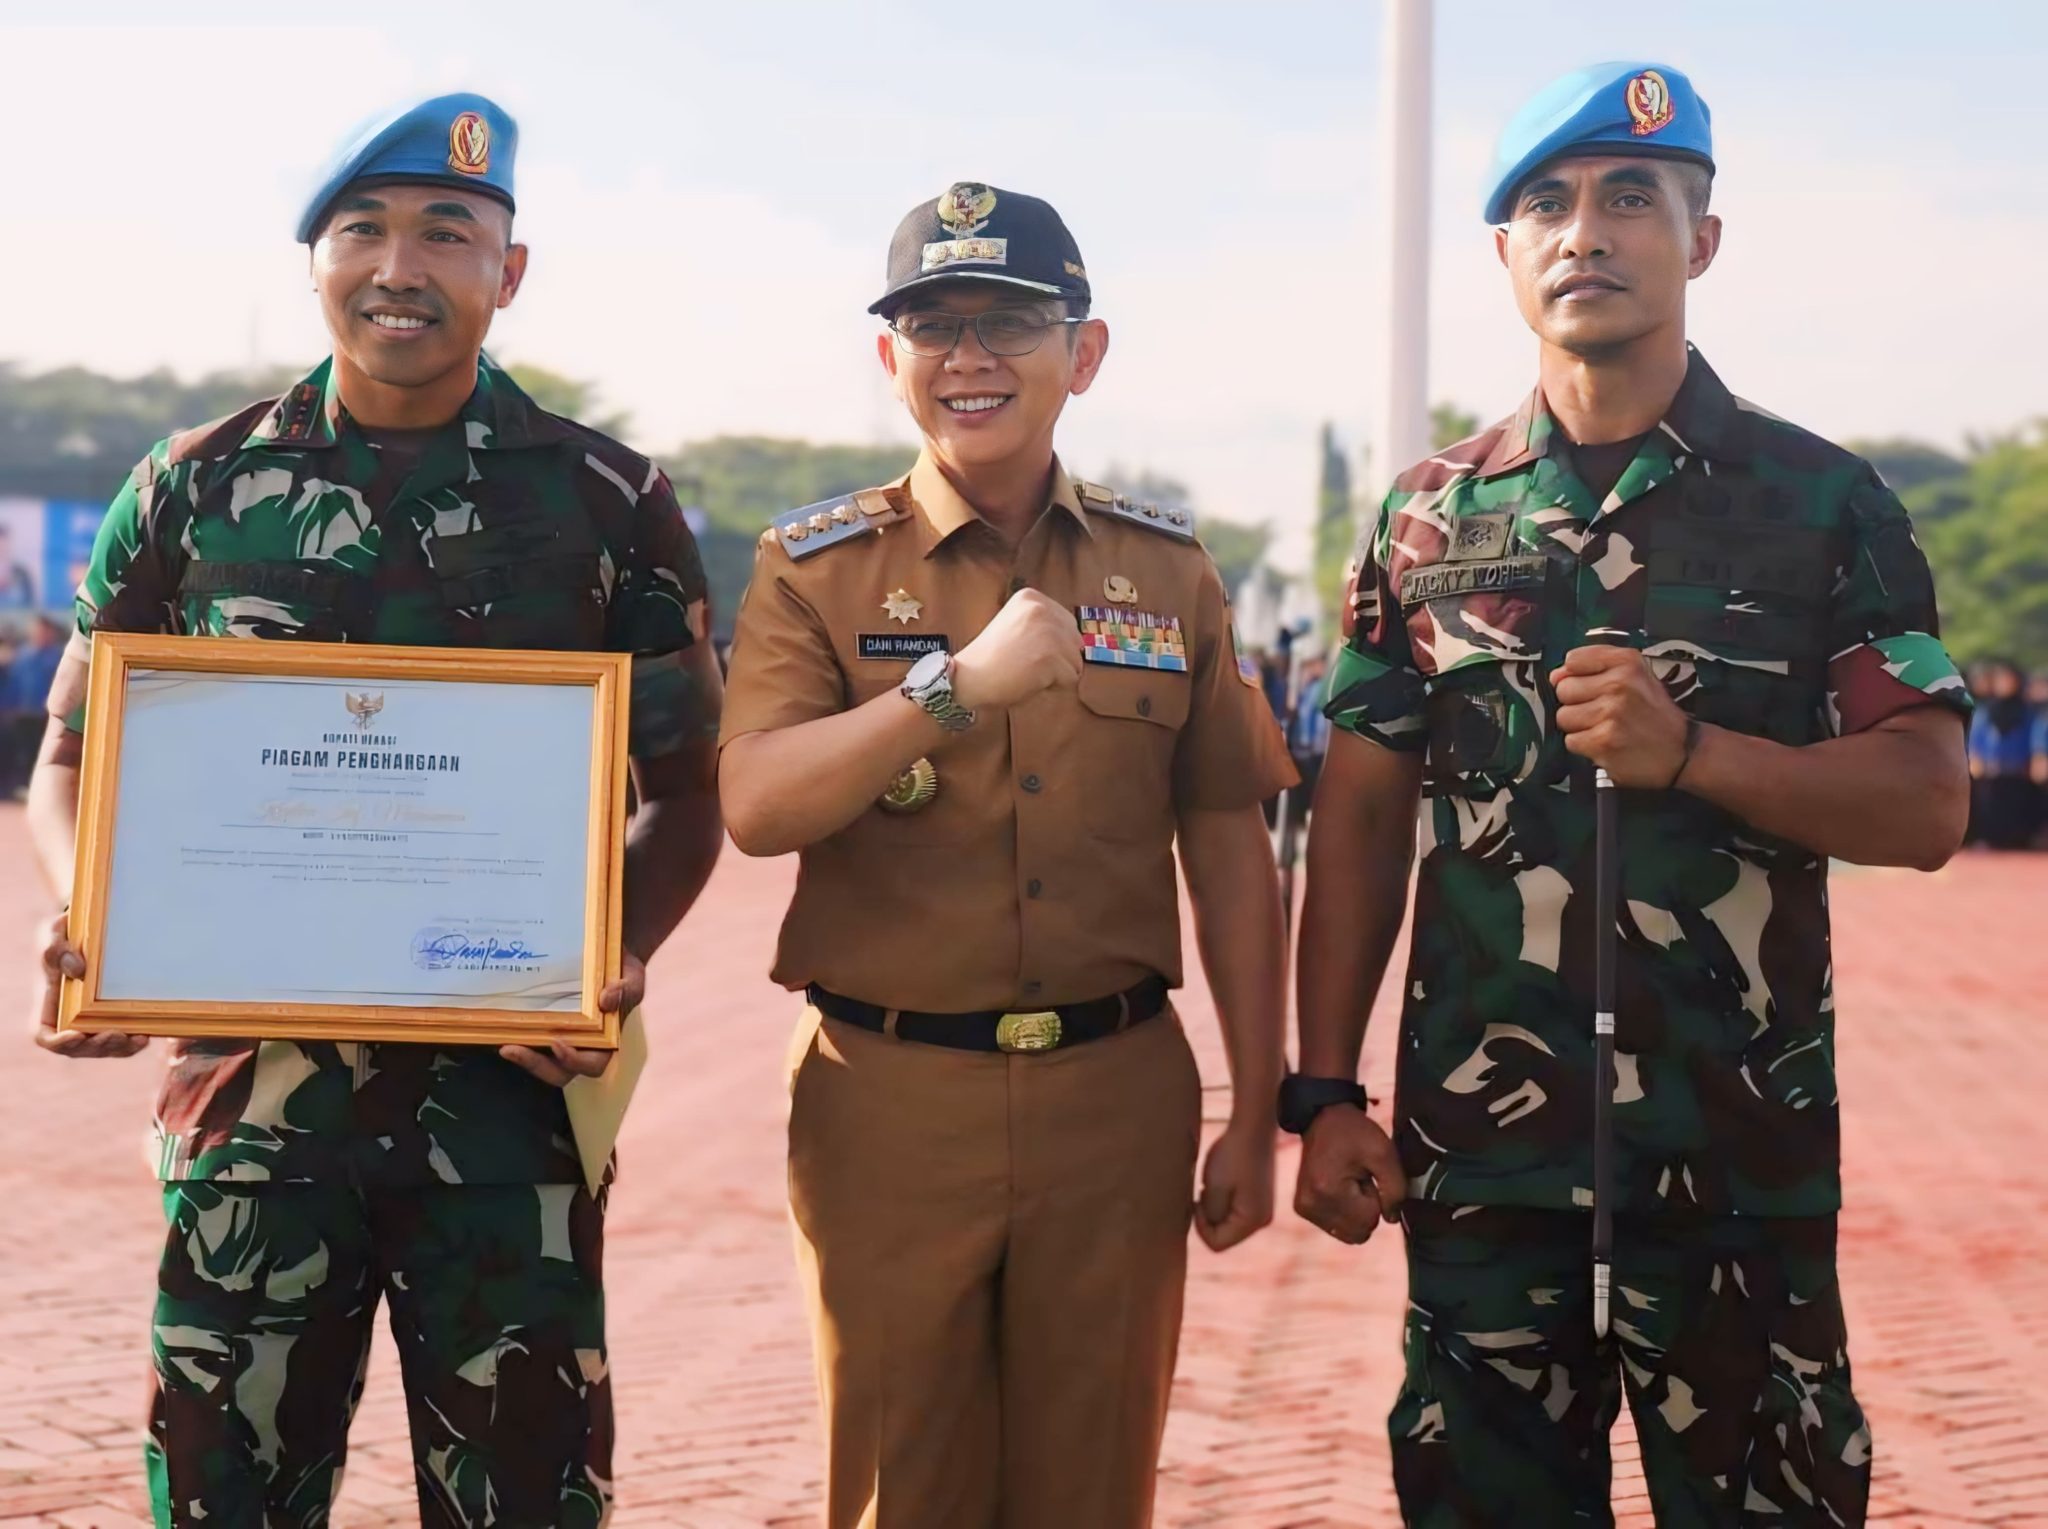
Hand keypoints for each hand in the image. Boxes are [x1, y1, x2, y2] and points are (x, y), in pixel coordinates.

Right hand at [31, 911, 146, 1058]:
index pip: (46, 1037)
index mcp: (49, 1009)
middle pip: (80, 1048)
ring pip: (105, 1048)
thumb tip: (78, 970)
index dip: (59, 1042)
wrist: (94, 933)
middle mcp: (70, 1022)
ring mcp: (93, 1023)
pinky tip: (147, 1034)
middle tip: (117, 1035)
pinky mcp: (116, 1020)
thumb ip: (58, 950)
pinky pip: (124, 1040)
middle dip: (98, 1046)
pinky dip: (134, 1043)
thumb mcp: (56, 934)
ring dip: (120, 1048)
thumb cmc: (67, 936)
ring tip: (138, 1037)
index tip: (76, 1035)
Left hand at [498, 951, 642, 1086]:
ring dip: (521, 1057)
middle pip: (559, 1073)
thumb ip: (625, 988)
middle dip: (535, 1065)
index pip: (591, 1064)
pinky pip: (529, 1038)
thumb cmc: (621, 969)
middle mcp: (582, 1046)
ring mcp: (561, 1037)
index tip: (558, 1043)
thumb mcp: (631, 976)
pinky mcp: (544, 1025)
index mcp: (606, 1042)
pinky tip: (496, 1027)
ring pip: (541, 1061)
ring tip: (502, 1044)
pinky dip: (514, 1036)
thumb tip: (606, 1000)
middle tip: (510, 1049)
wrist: (607, 952)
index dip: (574, 1060)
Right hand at [949, 589, 1082, 711]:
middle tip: (1026, 664)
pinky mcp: (1050, 657)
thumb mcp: (1016, 624)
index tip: (1024, 650)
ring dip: (1056, 674)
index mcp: (1031, 597)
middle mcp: (1042, 608)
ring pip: (1076, 661)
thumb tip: (1078, 641)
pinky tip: (1031, 681)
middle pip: (1075, 642)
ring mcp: (1047, 632)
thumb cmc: (990, 658)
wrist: (968, 677)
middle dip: (1058, 659)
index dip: (1052, 645)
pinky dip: (1054, 687)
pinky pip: (1071, 679)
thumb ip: (1043, 624)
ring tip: (1028, 672)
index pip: (1067, 624)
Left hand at [1195, 1119, 1275, 1251]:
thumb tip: (1206, 1226)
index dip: (1200, 1226)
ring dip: (1214, 1207)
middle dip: (1208, 1217)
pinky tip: (1220, 1180)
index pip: (1217, 1244)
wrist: (1253, 1127)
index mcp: (1253, 1221)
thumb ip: (1209, 1215)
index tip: (1196, 1200)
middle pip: (1224, 1235)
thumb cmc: (1232, 1155)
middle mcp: (1262, 1221)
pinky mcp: (1259, 1198)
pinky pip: (1235, 1211)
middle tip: (1202, 1191)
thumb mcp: (1214, 1188)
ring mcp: (1263, 1209)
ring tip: (1211, 1183)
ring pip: (1228, 1223)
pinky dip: (1223, 1200)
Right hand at [1293, 1103, 1405, 1244]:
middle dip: (1366, 1209)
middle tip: (1359, 1180)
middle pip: (1358, 1233)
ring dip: (1356, 1212)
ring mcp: (1304, 1208)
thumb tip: (1392, 1219)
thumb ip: (1396, 1189)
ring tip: (1349, 1183)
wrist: (1322, 1118)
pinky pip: (1336, 1227)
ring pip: (1348, 1233)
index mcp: (1328, 1191)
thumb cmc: (1354, 1133)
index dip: (1376, 1198)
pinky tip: (1339, 1188)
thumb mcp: (1384, 1153)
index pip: (1370, 1220)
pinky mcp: (1303, 1208)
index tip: (1367, 1176)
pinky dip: (1344, 1212)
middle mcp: (1311, 1205)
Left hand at [1550, 645, 1690, 786]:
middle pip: (1564, 690)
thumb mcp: (1636, 675)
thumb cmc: (1654, 713)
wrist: (1683, 751)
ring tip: (1606, 728)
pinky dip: (1585, 746)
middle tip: (1603, 712)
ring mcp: (1610, 714)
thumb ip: (1595, 666)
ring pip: (1564, 717)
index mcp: (1627, 662)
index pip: (1573, 660)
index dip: (1577, 676)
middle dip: (1578, 703)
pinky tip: (1606, 743)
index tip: (1592, 687)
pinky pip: (1572, 741)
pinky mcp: (1603, 742)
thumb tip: (1555, 676)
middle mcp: (1619, 684)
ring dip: (1580, 727)